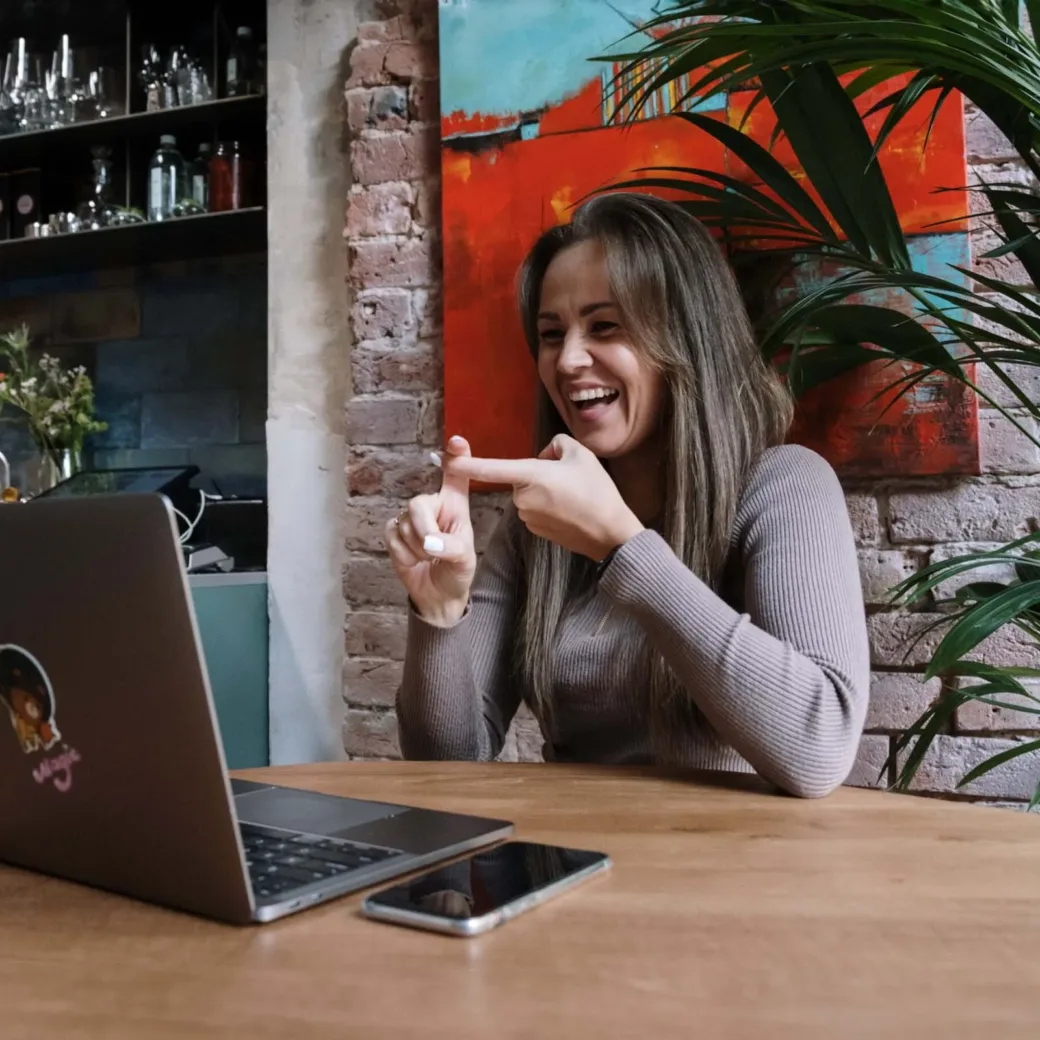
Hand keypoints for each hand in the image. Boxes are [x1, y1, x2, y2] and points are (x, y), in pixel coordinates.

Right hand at [384, 436, 477, 626]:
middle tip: (433, 551)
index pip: (456, 476)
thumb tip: (431, 544)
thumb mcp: (464, 561)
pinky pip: (392, 537)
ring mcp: (411, 518)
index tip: (457, 441)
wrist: (437, 594)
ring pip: (404, 525)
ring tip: (428, 558)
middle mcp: (433, 506)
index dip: (457, 458)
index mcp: (455, 506)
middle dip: (423, 530)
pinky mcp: (394, 532)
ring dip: (416, 549)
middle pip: (418, 504)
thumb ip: (452, 548)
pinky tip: (413, 560)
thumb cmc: (456, 571)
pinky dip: (403, 554)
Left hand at [442, 434, 643, 560]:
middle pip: (521, 476)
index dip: (466, 462)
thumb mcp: (581, 455)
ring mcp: (527, 517)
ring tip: (573, 496)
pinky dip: (548, 507)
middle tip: (569, 478)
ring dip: (544, 490)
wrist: (610, 533)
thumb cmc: (597, 492)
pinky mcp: (535, 530)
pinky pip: (535, 509)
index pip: (491, 468)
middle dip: (538, 473)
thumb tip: (545, 456)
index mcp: (530, 475)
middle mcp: (522, 498)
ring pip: (529, 493)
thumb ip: (556, 445)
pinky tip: (570, 510)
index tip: (445, 457)